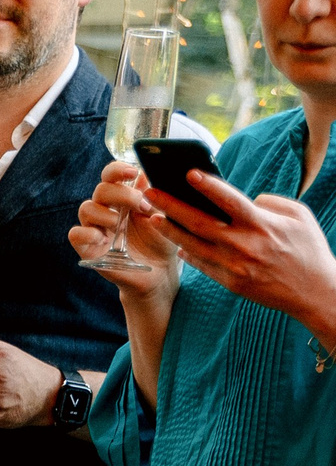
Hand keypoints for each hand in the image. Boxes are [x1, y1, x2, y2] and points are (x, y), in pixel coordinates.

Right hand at [70, 159, 181, 300]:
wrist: (161, 272)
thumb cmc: (164, 240)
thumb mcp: (167, 214)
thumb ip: (158, 193)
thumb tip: (153, 169)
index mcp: (123, 197)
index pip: (111, 175)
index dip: (117, 170)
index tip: (133, 172)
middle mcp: (106, 209)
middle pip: (101, 189)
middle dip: (121, 194)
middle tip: (141, 206)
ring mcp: (96, 228)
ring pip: (86, 208)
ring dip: (106, 214)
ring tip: (122, 225)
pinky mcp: (88, 248)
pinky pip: (76, 234)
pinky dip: (87, 233)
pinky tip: (103, 238)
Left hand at [147, 168, 335, 327]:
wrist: (315, 292)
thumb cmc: (309, 248)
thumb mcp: (300, 217)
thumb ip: (270, 202)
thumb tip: (243, 199)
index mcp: (262, 224)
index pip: (230, 200)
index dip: (208, 185)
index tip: (188, 173)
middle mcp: (244, 245)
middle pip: (199, 222)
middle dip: (172, 206)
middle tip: (150, 193)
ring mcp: (235, 266)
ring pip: (193, 246)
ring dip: (170, 231)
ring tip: (153, 217)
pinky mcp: (231, 282)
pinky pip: (202, 265)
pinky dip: (188, 254)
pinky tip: (177, 244)